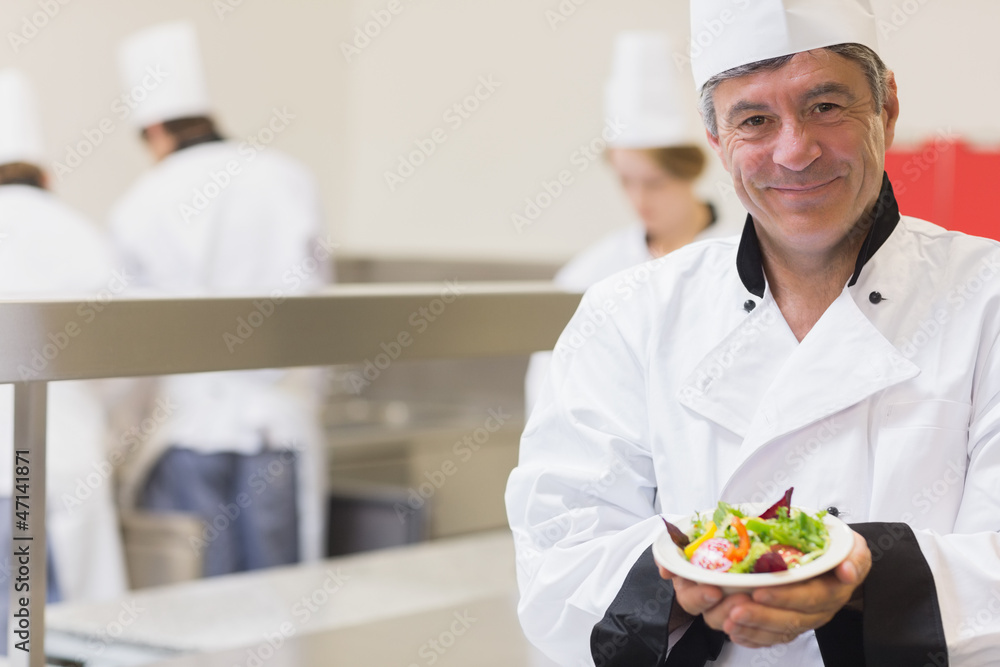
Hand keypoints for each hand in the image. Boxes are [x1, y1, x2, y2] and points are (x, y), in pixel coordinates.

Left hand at [657, 531, 870, 647]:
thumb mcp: (853, 547)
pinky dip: (752, 638)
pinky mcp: (788, 625)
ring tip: (729, 621)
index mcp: (831, 590)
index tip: (760, 591)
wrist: (839, 566)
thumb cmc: (838, 552)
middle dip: (761, 616)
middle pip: (790, 619)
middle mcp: (817, 610)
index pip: (809, 597)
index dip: (785, 596)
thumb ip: (854, 557)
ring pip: (778, 631)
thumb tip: (848, 570)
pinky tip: (735, 633)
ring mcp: (802, 620)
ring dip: (752, 628)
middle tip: (735, 610)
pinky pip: (771, 638)